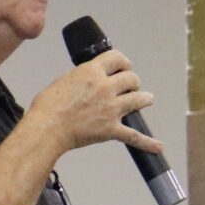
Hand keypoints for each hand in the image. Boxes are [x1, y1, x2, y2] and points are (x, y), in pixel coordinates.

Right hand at [30, 49, 160, 154]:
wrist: (47, 128)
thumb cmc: (48, 106)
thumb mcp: (64, 80)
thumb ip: (81, 78)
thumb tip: (88, 81)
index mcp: (91, 72)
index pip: (116, 58)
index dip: (123, 62)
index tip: (123, 66)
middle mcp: (105, 87)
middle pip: (131, 78)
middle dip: (132, 81)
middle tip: (130, 85)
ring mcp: (111, 108)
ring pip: (139, 99)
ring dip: (144, 98)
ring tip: (147, 99)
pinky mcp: (111, 129)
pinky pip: (134, 136)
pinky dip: (147, 142)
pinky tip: (157, 146)